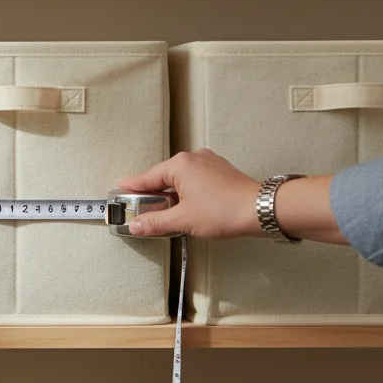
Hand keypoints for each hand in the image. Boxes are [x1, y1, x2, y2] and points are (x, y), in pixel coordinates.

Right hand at [117, 149, 260, 238]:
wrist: (261, 210)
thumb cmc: (225, 210)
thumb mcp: (183, 220)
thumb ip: (155, 222)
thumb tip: (137, 225)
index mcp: (180, 164)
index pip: (147, 177)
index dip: (132, 187)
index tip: (121, 189)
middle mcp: (193, 158)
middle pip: (164, 176)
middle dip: (154, 193)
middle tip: (144, 209)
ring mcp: (209, 162)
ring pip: (181, 177)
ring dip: (173, 193)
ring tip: (170, 212)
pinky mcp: (221, 170)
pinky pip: (196, 178)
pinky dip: (188, 190)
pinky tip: (190, 206)